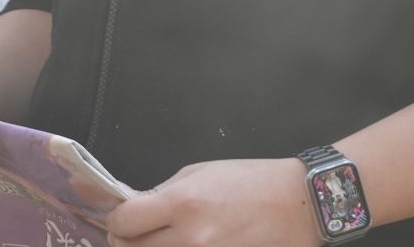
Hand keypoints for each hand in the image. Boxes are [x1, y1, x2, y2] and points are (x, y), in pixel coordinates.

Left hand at [105, 158, 320, 246]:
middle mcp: (189, 237)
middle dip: (126, 240)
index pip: (123, 222)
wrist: (296, 206)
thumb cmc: (249, 182)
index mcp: (182, 202)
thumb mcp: (200, 173)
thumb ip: (162, 192)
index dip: (117, 219)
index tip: (122, 216)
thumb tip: (130, 205)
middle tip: (135, 232)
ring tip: (156, 240)